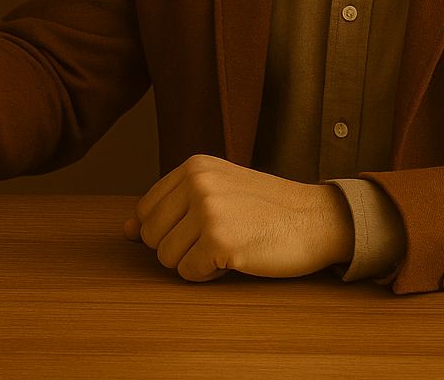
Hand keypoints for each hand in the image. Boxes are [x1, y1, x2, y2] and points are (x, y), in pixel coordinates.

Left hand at [123, 155, 354, 281]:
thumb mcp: (217, 192)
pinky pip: (188, 273)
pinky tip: (234, 260)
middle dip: (177, 249)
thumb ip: (171, 207)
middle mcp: (197, 184)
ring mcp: (208, 212)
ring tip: (226, 247)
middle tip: (214, 241)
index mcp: (194, 167)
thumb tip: (126, 231)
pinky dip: (207, 276)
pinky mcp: (221, 242)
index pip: (145, 210)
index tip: (193, 232)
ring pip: (166, 258)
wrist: (317, 219)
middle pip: (152, 236)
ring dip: (193, 263)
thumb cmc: (266, 209)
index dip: (164, 231)